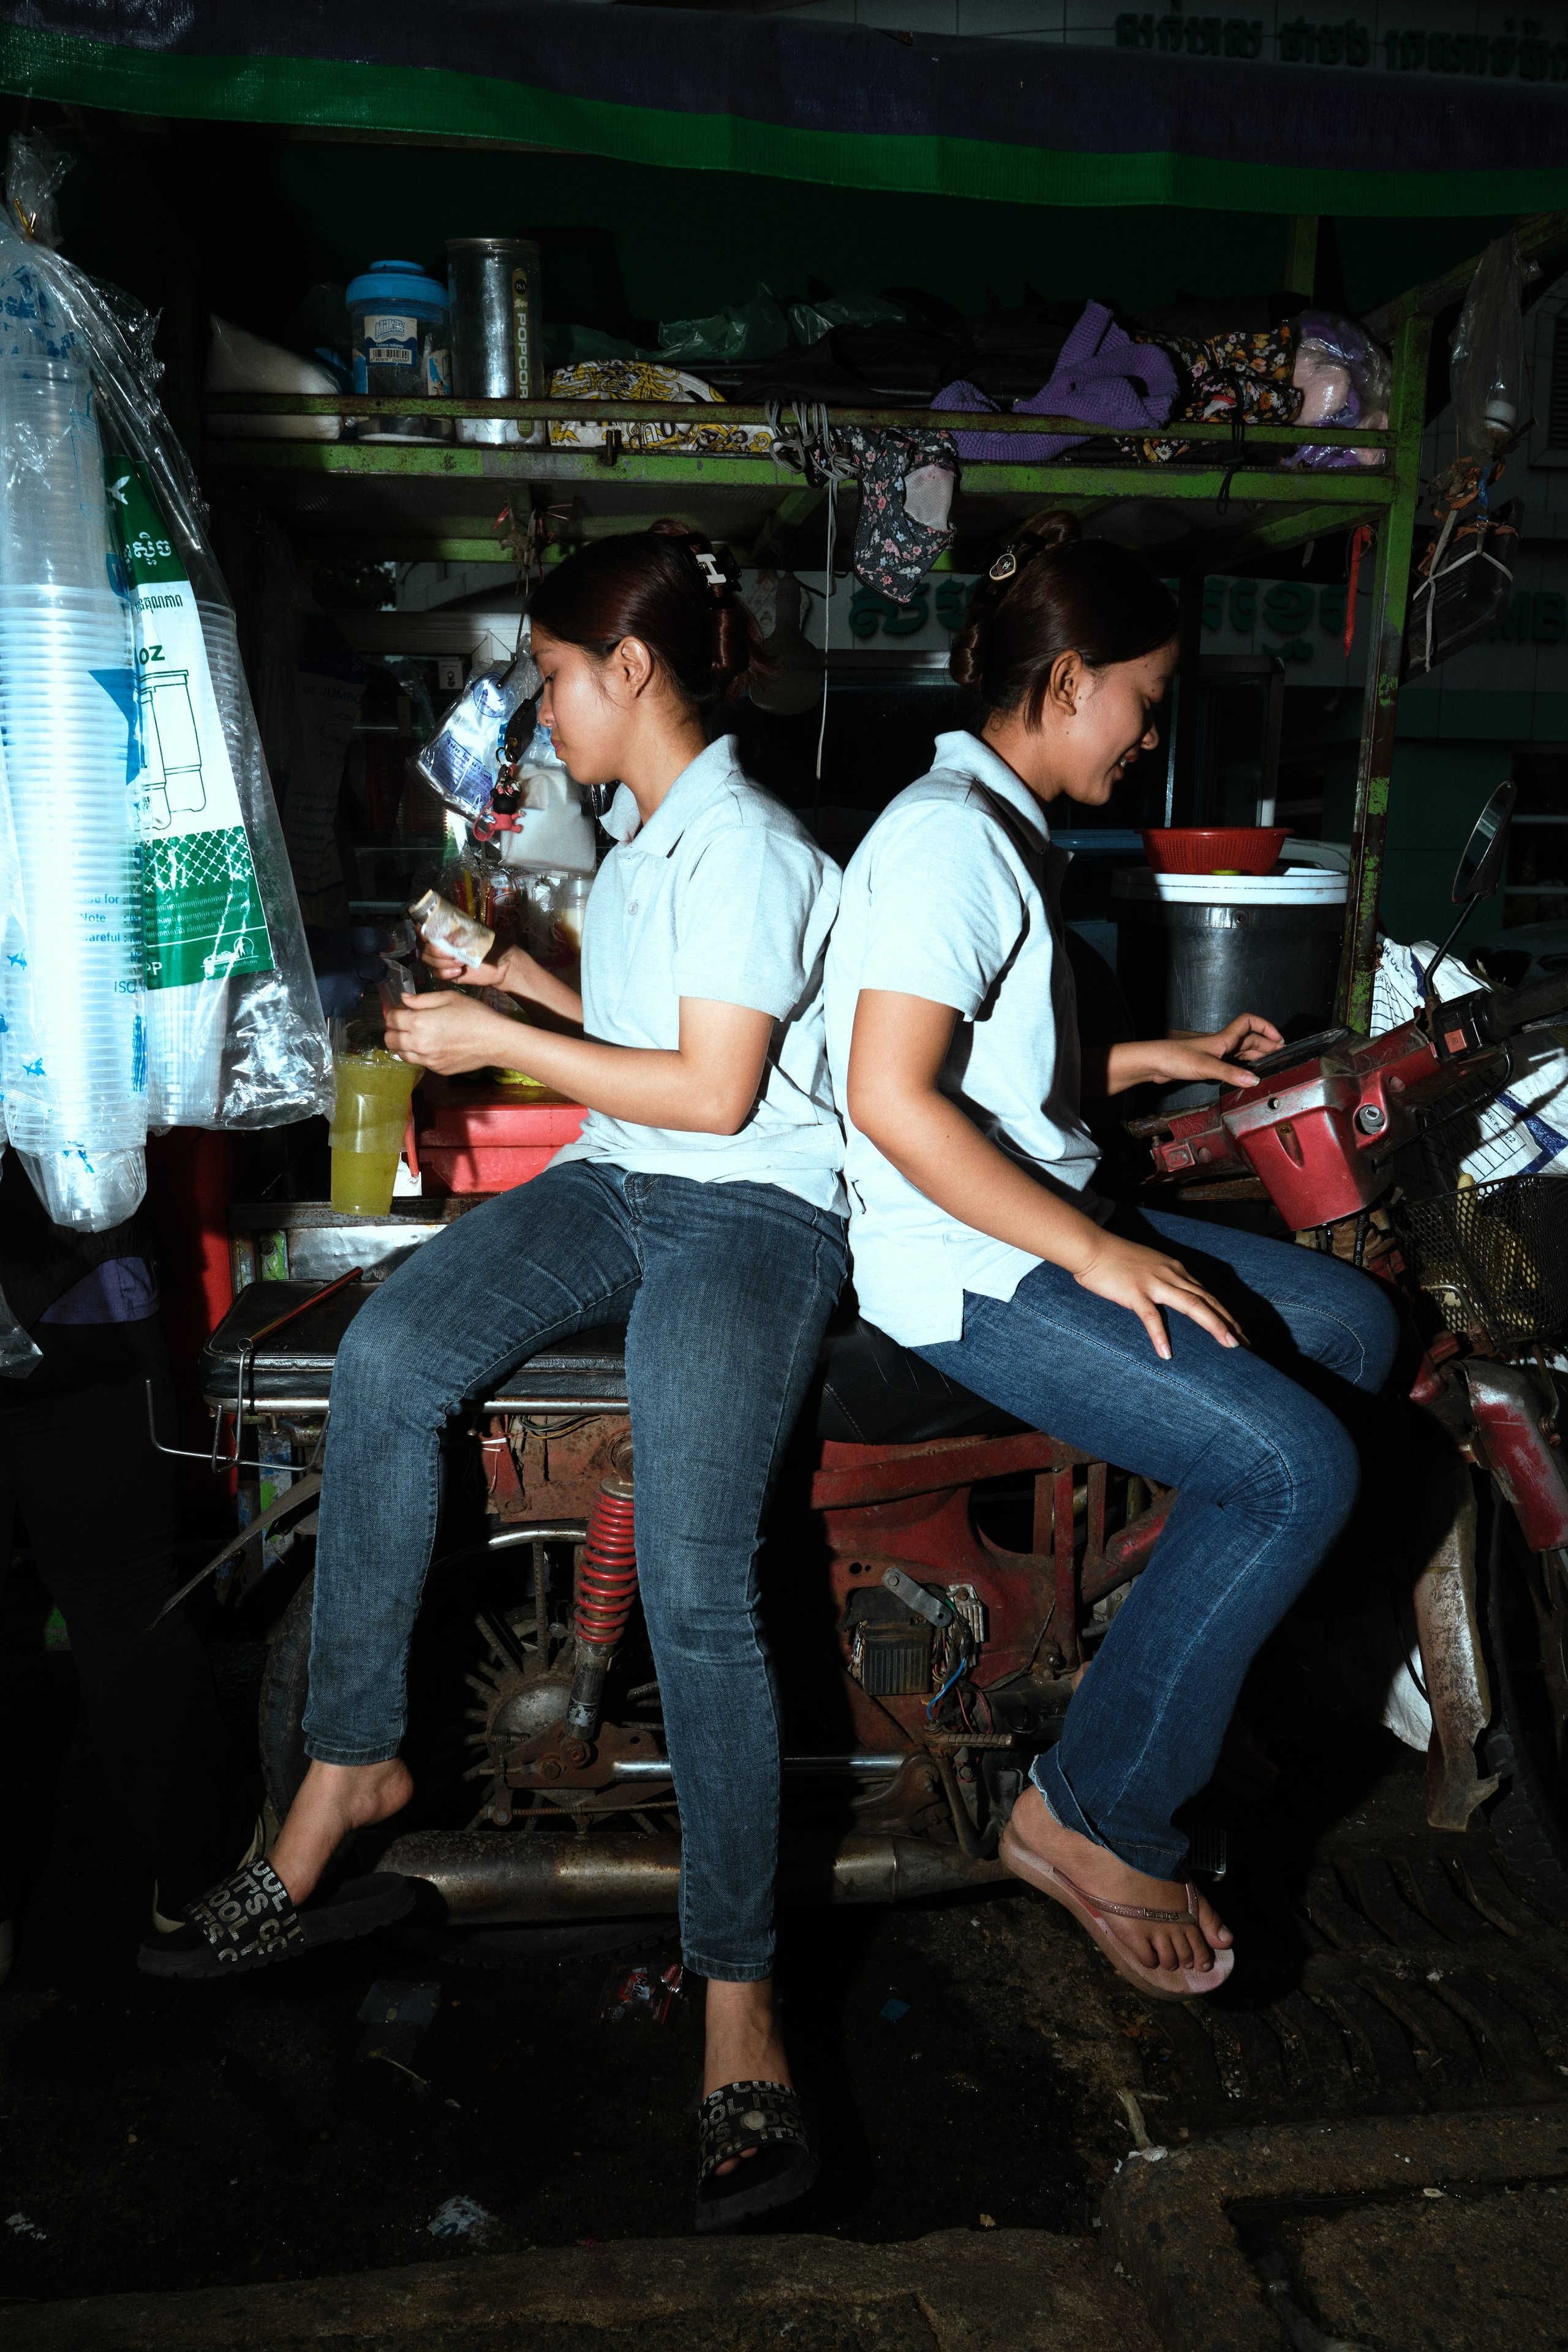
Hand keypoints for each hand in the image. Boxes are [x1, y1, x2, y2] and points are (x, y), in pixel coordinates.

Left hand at [383, 987, 518, 1075]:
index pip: (390, 1018)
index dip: (393, 1011)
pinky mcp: (436, 1069)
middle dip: (393, 1029)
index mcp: (419, 1022)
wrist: (495, 1041)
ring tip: (415, 1035)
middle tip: (404, 1022)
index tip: (401, 1009)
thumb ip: (422, 999)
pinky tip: (432, 1044)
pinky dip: (418, 1053)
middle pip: (389, 1039)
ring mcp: (427, 1059)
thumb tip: (404, 999)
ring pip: (400, 1053)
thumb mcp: (448, 998)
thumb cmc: (474, 1015)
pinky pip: (418, 1061)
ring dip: (402, 1043)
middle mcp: (418, 1043)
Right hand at [421, 938, 526, 992]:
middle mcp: (442, 944)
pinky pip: (437, 974)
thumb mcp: (475, 933)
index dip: (422, 931)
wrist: (503, 964)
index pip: (425, 928)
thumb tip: (442, 926)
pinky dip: (446, 972)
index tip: (427, 935)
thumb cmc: (491, 943)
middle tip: (452, 953)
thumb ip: (457, 931)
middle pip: (423, 947)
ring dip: (442, 961)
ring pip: (428, 960)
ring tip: (460, 962)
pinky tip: (459, 971)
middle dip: (435, 951)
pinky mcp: (448, 973)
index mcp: (447, 930)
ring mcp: (443, 959)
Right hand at [1072, 1233, 1244, 1359]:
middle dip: (1228, 1321)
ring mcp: (1154, 1283)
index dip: (1225, 1313)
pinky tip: (1166, 1354)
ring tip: (1228, 1344)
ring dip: (1214, 1324)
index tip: (1238, 1330)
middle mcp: (1171, 1274)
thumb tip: (1175, 1297)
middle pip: (1207, 1300)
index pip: (1206, 1294)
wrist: (1090, 1246)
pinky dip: (1160, 1335)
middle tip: (1244, 1342)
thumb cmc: (1114, 1258)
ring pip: (1192, 1305)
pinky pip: (1151, 1317)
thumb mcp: (1148, 1266)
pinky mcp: (1134, 1292)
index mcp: (1175, 1269)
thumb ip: (1163, 1280)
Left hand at [1116, 1011, 1283, 1093]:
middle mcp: (1222, 1043)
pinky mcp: (1208, 1064)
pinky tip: (1246, 1074)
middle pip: (1251, 1039)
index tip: (1279, 1039)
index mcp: (1224, 1038)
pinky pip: (1232, 1063)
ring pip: (1242, 1052)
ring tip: (1270, 1065)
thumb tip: (1254, 1080)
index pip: (1249, 1022)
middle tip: (1282, 1057)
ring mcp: (1216, 1053)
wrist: (1154, 1063)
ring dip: (1257, 1057)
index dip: (1265, 1026)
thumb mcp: (1207, 1066)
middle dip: (1267, 1045)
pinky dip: (1243, 1067)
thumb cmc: (1175, 1058)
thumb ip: (1231, 1073)